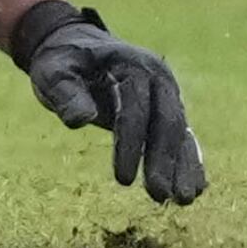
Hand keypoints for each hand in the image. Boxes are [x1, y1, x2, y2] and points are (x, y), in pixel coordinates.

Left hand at [21, 10, 206, 204]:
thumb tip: (80, 121)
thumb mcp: (53, 72)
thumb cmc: (63, 61)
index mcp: (132, 64)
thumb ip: (65, 93)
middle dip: (163, 161)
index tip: (123, 180)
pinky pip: (184, 137)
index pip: (135, 109)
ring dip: (183, 167)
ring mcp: (168, 94)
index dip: (129, 145)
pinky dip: (189, 163)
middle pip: (165, 122)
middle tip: (158, 196)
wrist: (78, 46)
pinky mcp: (170, 109)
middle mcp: (158, 78)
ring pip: (181, 133)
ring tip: (183, 201)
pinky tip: (193, 190)